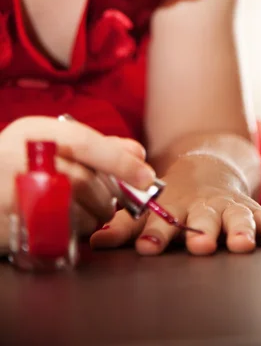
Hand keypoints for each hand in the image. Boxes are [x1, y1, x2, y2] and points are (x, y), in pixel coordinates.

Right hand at [0, 116, 154, 246]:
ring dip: (96, 217)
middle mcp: (21, 157)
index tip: (145, 175)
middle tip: (116, 204)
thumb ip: (94, 145)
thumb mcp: (48, 143)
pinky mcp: (10, 224)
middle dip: (109, 196)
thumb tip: (137, 152)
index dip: (121, 160)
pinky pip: (56, 233)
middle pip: (84, 179)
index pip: (87, 142)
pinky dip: (76, 232)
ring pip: (74, 209)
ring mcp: (13, 192)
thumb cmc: (16, 164)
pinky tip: (77, 227)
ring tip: (96, 215)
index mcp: (33, 130)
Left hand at [90, 153, 260, 254]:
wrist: (208, 169)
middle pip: (204, 218)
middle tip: (201, 244)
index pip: (162, 221)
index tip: (148, 247)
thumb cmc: (174, 198)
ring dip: (239, 230)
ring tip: (241, 244)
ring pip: (237, 217)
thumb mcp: (150, 207)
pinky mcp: (252, 210)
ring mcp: (230, 207)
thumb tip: (95, 241)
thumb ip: (126, 227)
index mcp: (175, 206)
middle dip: (203, 231)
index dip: (155, 235)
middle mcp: (203, 206)